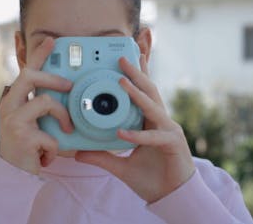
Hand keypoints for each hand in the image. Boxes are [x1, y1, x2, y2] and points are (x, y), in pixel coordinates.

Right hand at [0, 37, 73, 174]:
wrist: (12, 174)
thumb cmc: (27, 146)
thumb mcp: (34, 123)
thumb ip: (44, 108)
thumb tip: (67, 96)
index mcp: (14, 100)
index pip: (26, 71)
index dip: (39, 55)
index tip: (52, 40)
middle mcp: (9, 105)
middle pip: (29, 77)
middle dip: (53, 78)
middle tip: (70, 86)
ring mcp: (14, 120)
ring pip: (45, 102)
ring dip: (62, 115)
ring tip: (66, 129)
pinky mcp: (22, 136)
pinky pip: (50, 134)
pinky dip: (55, 146)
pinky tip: (47, 154)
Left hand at [75, 55, 194, 203]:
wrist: (171, 197)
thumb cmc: (151, 178)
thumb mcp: (120, 166)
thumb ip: (102, 157)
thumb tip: (79, 153)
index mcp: (150, 121)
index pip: (144, 93)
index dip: (139, 74)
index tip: (132, 55)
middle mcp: (160, 121)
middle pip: (149, 91)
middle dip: (137, 72)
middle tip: (122, 58)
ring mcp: (168, 130)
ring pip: (152, 107)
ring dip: (137, 94)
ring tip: (122, 80)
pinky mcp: (173, 144)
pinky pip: (153, 137)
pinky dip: (138, 135)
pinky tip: (122, 133)